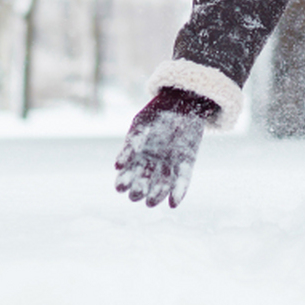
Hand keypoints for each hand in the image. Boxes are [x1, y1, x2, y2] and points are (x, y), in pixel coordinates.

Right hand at [114, 86, 220, 207]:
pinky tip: (173, 203)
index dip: (123, 183)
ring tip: (151, 202)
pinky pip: (183, 181)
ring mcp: (170, 165)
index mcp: (137, 156)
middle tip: (136, 193)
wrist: (182, 100)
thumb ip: (132, 144)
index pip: (128, 175)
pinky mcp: (186, 164)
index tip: (120, 187)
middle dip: (138, 191)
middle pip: (143, 183)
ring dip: (156, 196)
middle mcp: (152, 164)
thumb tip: (117, 166)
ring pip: (162, 186)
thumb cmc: (157, 112)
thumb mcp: (141, 125)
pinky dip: (179, 193)